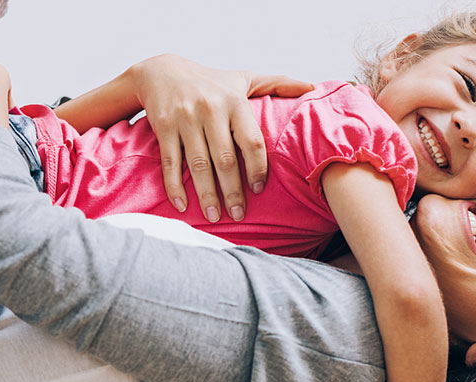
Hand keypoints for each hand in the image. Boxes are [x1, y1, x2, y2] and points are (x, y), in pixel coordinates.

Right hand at [129, 54, 312, 221]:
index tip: (259, 189)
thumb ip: (278, 83)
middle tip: (239, 214)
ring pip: (198, 164)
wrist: (162, 71)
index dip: (257, 168)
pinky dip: (174, 186)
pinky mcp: (164, 127)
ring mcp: (185, 119)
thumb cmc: (210, 81)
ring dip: (207, 194)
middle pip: (225, 159)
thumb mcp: (244, 78)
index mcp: (234, 101)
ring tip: (214, 216)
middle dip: (233, 191)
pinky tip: (181, 205)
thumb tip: (313, 86)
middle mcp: (210, 110)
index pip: (251, 141)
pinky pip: (170, 162)